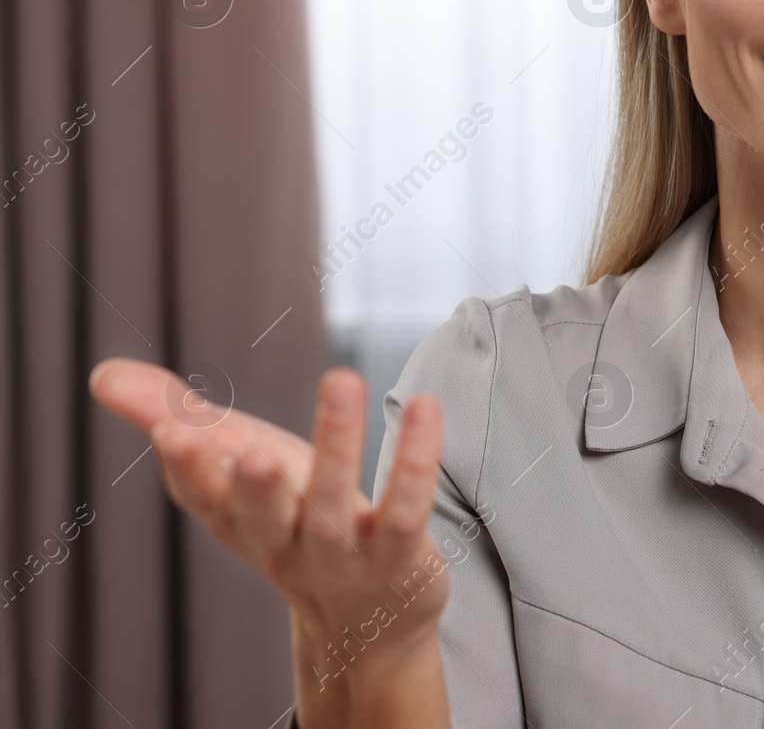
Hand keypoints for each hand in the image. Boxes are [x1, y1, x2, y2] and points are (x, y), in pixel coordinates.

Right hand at [88, 359, 450, 691]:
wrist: (366, 624)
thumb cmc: (292, 518)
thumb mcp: (235, 462)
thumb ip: (170, 415)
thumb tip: (102, 375)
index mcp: (237, 520)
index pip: (204, 498)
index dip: (188, 468)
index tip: (172, 429)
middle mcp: (284, 543)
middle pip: (262, 518)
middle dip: (252, 484)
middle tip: (248, 446)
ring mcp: (343, 557)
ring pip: (336, 508)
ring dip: (338, 449)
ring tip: (341, 381)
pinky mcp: (400, 558)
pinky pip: (407, 511)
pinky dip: (415, 463)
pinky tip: (425, 409)